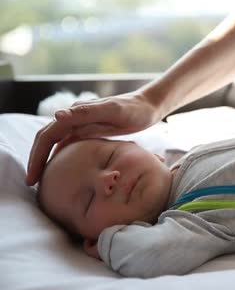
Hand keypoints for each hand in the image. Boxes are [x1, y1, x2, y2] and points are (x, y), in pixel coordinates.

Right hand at [26, 91, 160, 184]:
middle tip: (32, 182)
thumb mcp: (112, 110)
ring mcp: (81, 124)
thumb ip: (86, 112)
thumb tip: (57, 116)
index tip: (32, 176)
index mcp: (75, 113)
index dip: (37, 155)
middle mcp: (74, 117)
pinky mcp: (90, 131)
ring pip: (56, 143)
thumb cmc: (133, 109)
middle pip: (47, 139)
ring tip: (42, 180)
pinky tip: (62, 171)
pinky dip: (62, 157)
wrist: (148, 106)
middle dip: (37, 159)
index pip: (47, 135)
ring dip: (47, 159)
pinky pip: (69, 145)